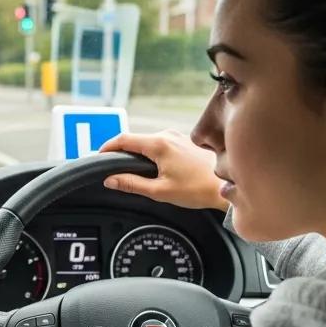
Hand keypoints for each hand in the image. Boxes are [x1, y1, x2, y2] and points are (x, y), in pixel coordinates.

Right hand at [98, 129, 226, 210]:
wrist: (227, 185)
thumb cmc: (198, 188)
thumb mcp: (159, 191)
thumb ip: (131, 184)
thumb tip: (110, 180)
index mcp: (158, 144)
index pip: (123, 139)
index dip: (107, 147)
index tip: (98, 156)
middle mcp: (167, 135)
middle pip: (135, 140)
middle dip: (122, 152)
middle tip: (113, 167)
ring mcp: (177, 137)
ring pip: (148, 142)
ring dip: (138, 153)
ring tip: (134, 171)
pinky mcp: (185, 142)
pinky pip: (161, 144)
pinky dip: (152, 153)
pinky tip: (156, 169)